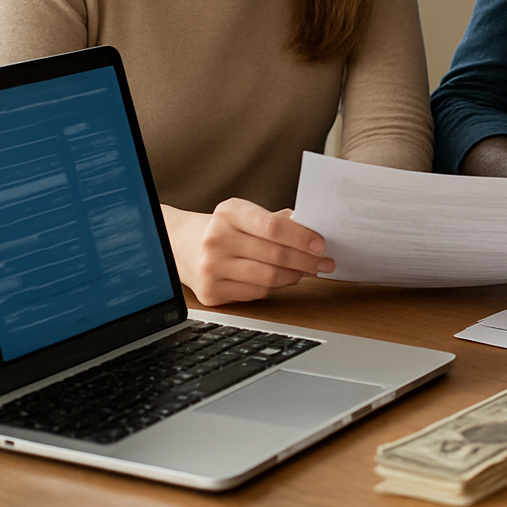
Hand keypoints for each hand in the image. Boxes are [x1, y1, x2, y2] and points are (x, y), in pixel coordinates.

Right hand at [162, 200, 333, 306]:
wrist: (181, 246)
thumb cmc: (224, 229)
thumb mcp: (245, 214)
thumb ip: (277, 220)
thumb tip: (315, 232)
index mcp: (229, 213)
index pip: (273, 227)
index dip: (302, 238)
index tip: (322, 246)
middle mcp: (216, 239)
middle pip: (275, 255)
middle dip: (307, 261)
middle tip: (325, 263)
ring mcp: (211, 268)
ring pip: (268, 278)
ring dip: (295, 276)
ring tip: (307, 271)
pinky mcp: (210, 292)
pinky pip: (256, 293)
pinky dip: (274, 287)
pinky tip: (282, 279)